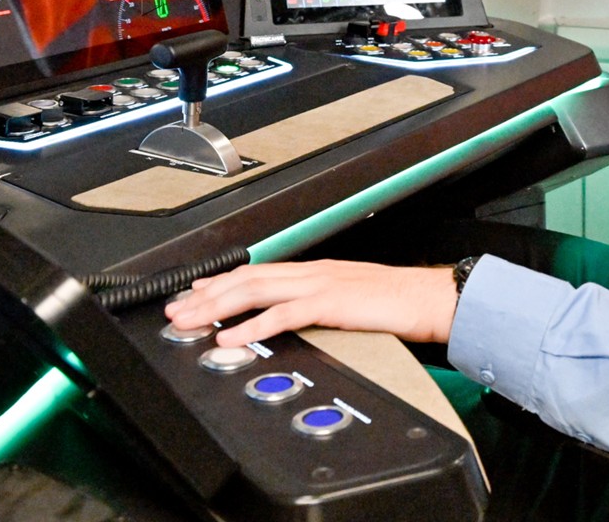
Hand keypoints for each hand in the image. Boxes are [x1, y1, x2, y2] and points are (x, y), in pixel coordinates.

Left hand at [164, 259, 459, 347]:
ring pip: (256, 290)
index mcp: (316, 273)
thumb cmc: (399, 302)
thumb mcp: (351, 301)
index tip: (193, 294)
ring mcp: (320, 284)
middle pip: (247, 279)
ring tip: (190, 322)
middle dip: (207, 296)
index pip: (257, 272)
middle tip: (176, 311)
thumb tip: (296, 320)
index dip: (221, 283)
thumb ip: (320, 307)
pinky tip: (232, 336)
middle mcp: (312, 273)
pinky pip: (284, 314)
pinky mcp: (331, 302)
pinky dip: (253, 324)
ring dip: (218, 307)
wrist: (432, 298)